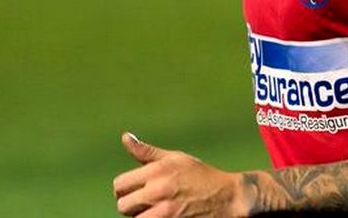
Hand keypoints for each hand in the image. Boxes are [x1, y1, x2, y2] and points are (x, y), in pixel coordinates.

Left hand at [112, 132, 245, 216]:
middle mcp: (158, 191)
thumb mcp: (175, 158)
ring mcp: (165, 213)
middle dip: (132, 205)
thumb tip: (125, 137)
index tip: (134, 191)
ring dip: (141, 217)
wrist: (227, 198)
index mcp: (157, 171)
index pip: (120, 185)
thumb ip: (146, 152)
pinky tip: (163, 216)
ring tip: (156, 211)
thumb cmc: (200, 176)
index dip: (124, 189)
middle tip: (146, 203)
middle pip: (123, 206)